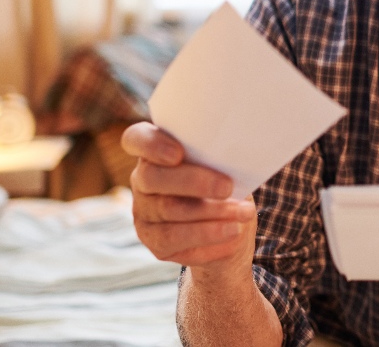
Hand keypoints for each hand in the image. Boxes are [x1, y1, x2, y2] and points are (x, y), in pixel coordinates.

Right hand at [121, 121, 255, 277]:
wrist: (232, 226)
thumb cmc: (227, 182)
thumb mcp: (226, 164)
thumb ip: (219, 156)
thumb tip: (234, 154)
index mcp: (156, 151)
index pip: (136, 139)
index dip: (151, 145)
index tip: (177, 153)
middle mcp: (143, 180)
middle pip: (152, 177)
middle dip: (193, 181)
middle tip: (227, 187)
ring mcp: (144, 211)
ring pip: (168, 210)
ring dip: (210, 212)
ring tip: (243, 213)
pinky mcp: (154, 240)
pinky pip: (176, 239)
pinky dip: (209, 235)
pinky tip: (232, 232)